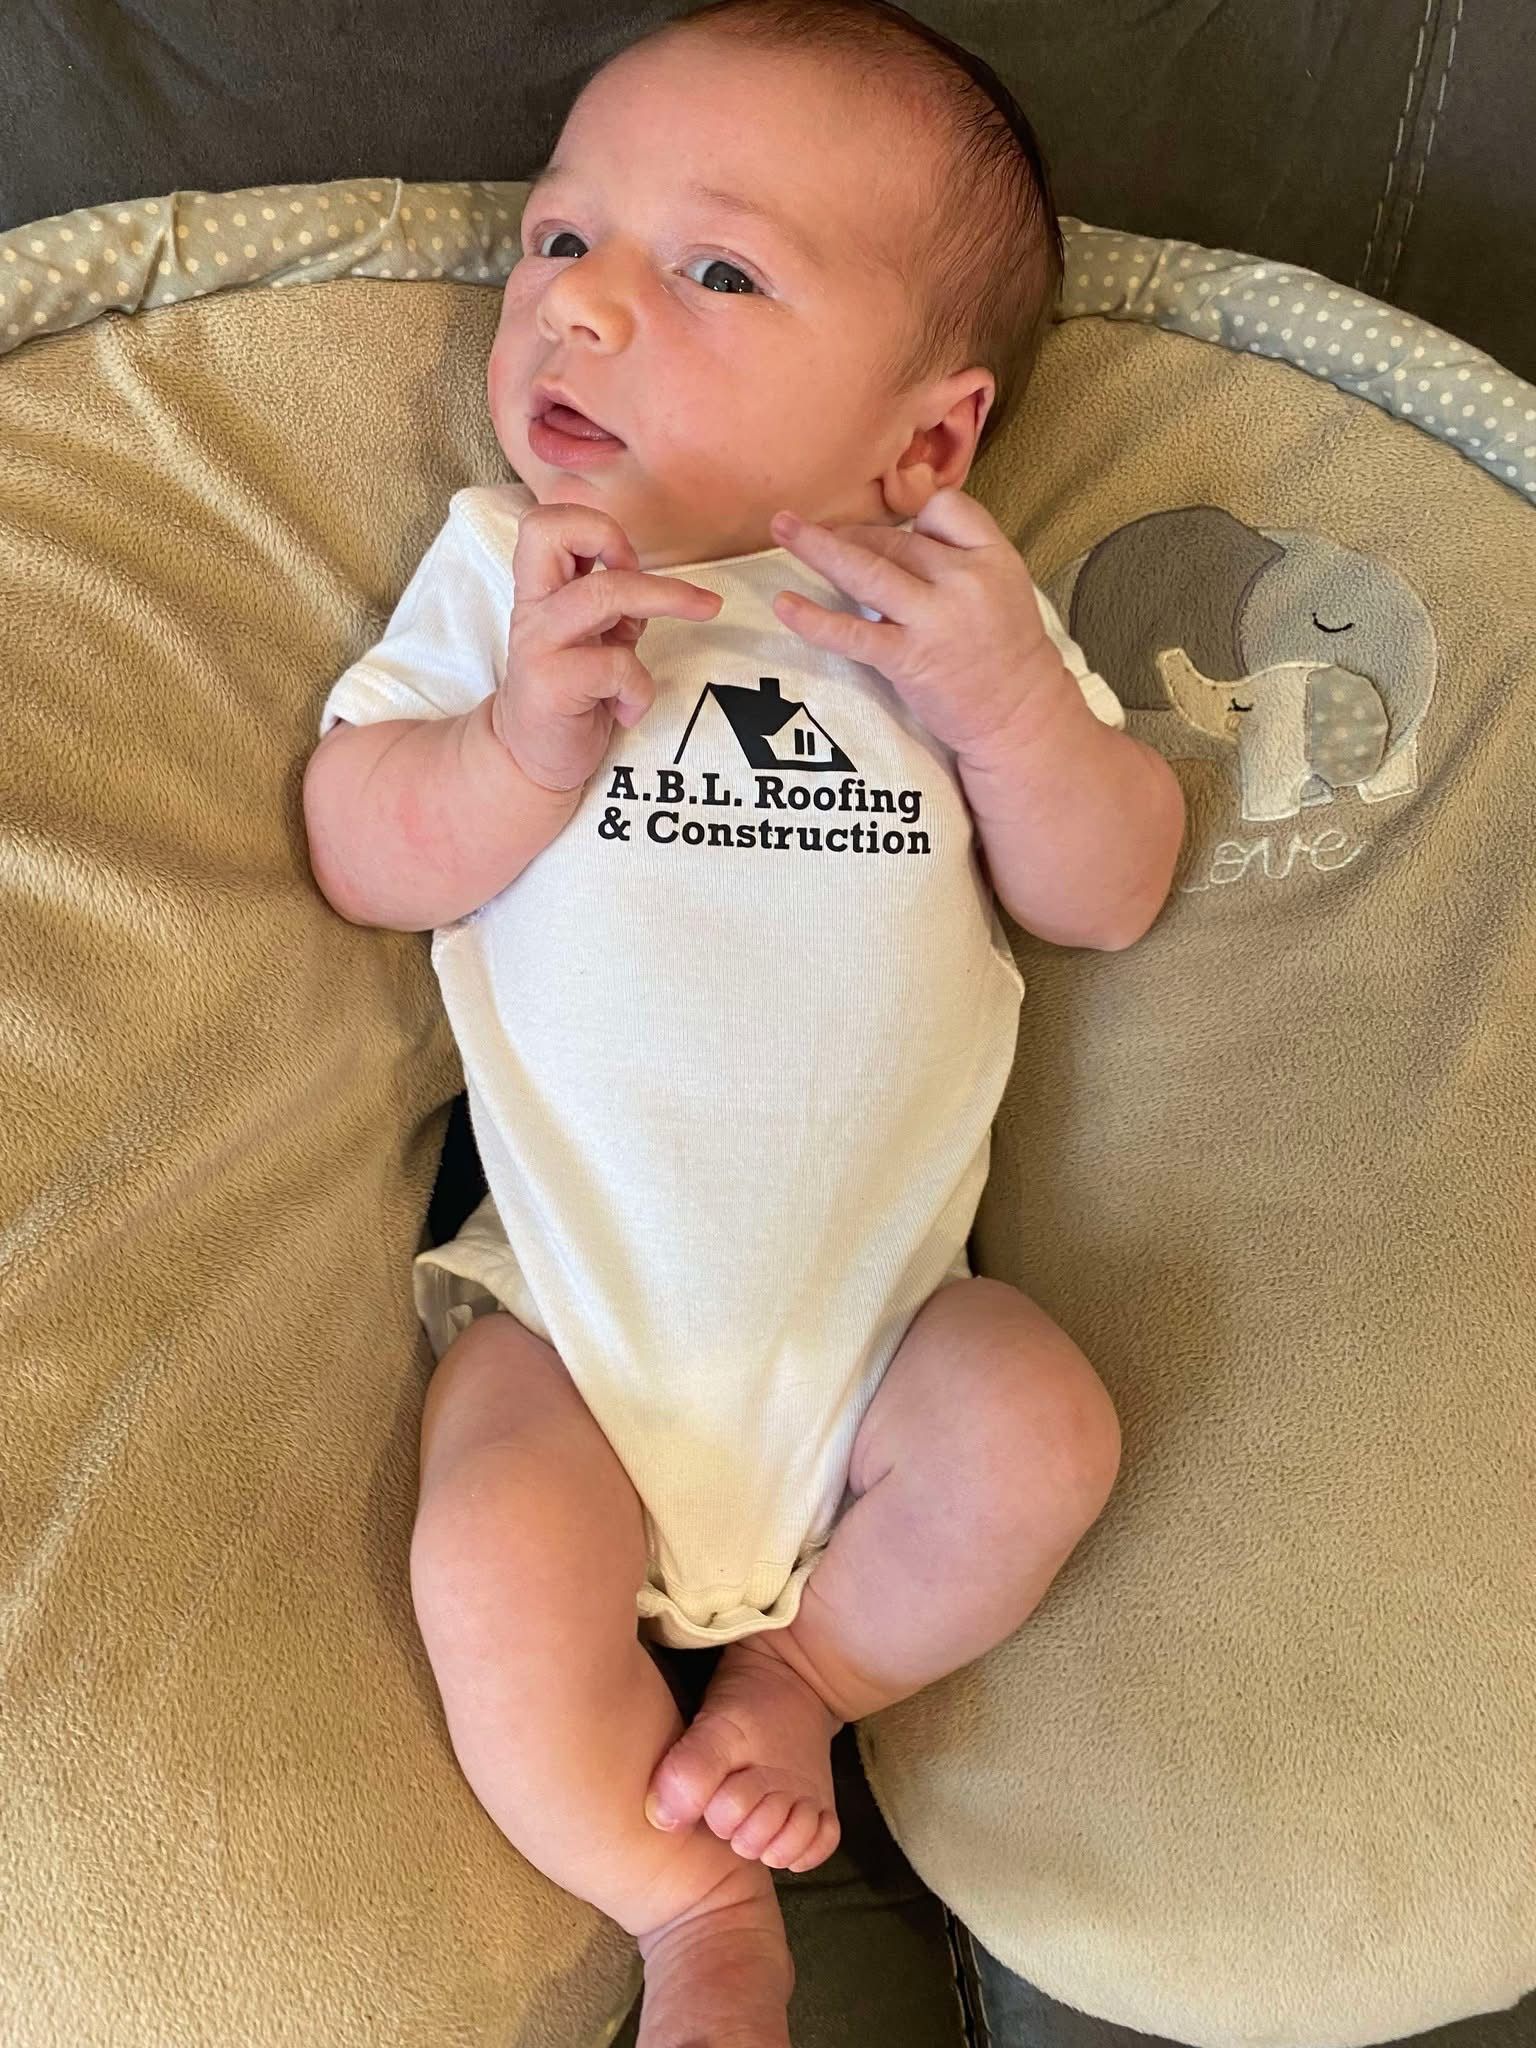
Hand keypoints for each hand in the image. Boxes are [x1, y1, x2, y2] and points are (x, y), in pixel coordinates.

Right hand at [496, 503, 721, 792]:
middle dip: (618, 542)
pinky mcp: (551, 684)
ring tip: (700, 612)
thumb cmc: (571, 695)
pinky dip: (639, 689)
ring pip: (601, 593)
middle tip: (651, 574)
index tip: (625, 561)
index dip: (593, 527)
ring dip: (663, 598)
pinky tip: (627, 711)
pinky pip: (616, 666)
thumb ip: (617, 606)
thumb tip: (654, 586)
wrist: (530, 758)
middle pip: (554, 533)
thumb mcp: (596, 638)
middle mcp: (533, 609)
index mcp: (542, 591)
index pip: (546, 522)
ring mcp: (538, 644)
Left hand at [768, 487, 1060, 761]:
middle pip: (896, 539)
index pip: (945, 508)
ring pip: (868, 570)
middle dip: (849, 533)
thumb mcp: (1003, 585)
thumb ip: (959, 555)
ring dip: (819, 547)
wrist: (1019, 715)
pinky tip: (785, 606)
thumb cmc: (1003, 651)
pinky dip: (814, 619)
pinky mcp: (908, 659)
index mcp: (992, 557)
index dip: (915, 516)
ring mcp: (935, 621)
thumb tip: (900, 533)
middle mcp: (964, 581)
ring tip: (781, 528)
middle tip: (810, 530)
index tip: (897, 533)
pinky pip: (852, 634)